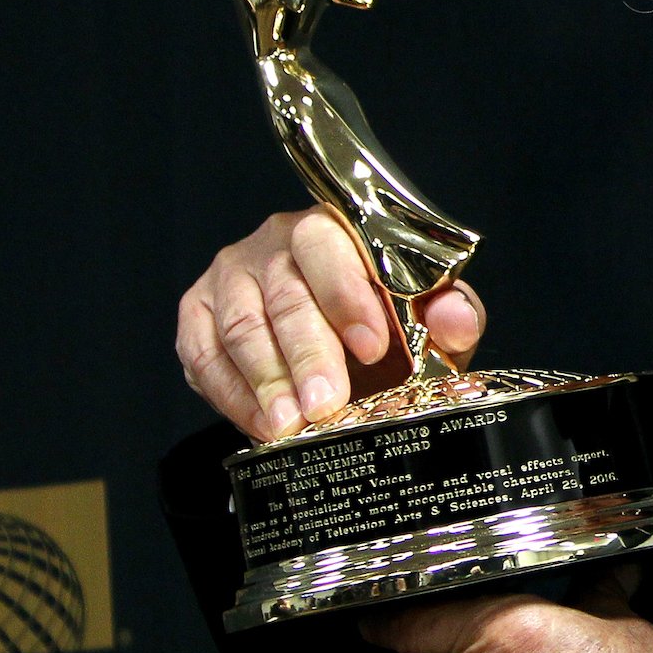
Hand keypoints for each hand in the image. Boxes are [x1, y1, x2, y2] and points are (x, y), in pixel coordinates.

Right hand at [176, 206, 484, 439]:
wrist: (335, 338)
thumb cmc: (383, 322)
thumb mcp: (424, 317)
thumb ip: (448, 314)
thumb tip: (455, 320)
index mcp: (334, 228)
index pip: (329, 246)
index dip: (347, 296)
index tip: (372, 347)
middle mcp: (275, 243)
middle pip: (285, 295)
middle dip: (307, 354)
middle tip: (326, 402)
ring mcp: (231, 277)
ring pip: (242, 327)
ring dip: (267, 381)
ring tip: (290, 424)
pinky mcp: (197, 314)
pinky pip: (204, 355)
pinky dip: (232, 395)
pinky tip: (261, 424)